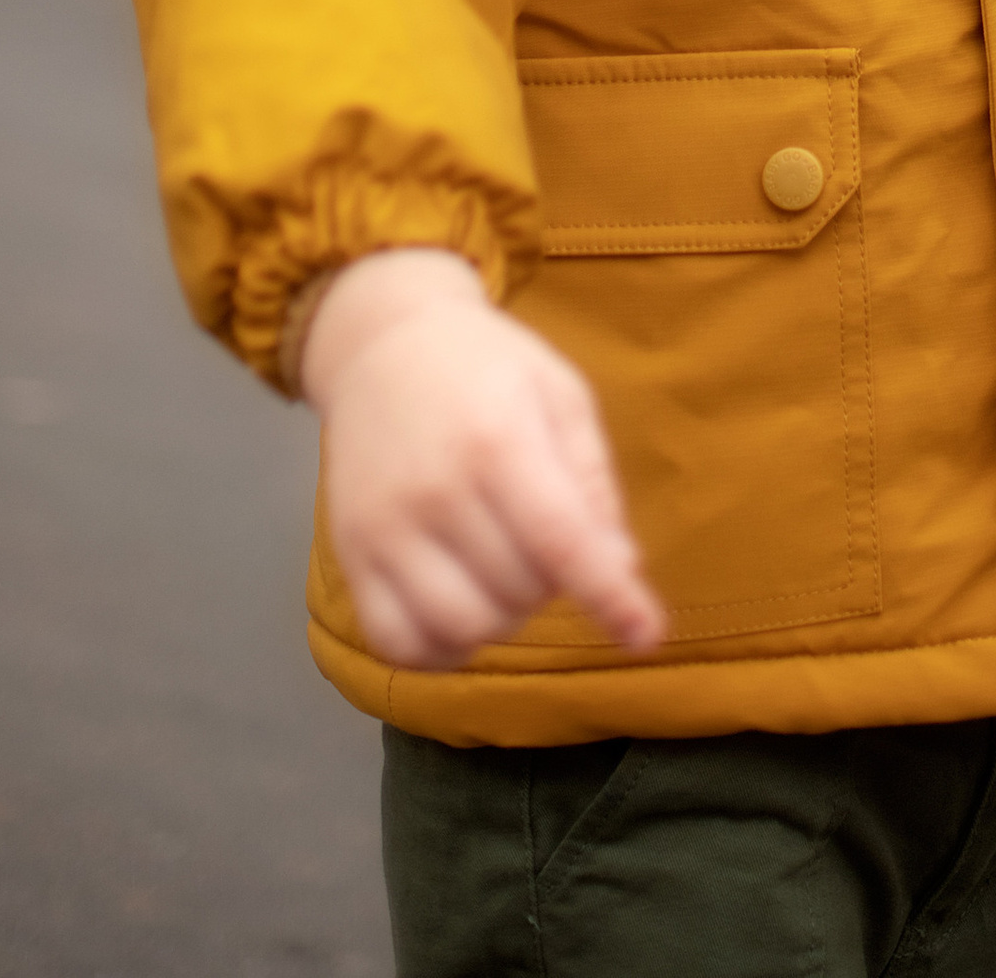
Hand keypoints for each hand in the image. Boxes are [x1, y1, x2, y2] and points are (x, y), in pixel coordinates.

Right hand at [300, 248, 666, 671]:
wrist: (381, 346)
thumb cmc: (487, 369)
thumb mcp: (560, 394)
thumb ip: (593, 481)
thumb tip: (622, 568)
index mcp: (497, 438)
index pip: (560, 539)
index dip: (609, 595)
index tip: (645, 634)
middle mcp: (435, 489)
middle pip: (519, 589)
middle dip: (553, 583)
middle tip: (547, 542)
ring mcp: (383, 528)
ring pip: (464, 627)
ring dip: (505, 619)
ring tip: (507, 572)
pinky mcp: (349, 556)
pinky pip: (397, 643)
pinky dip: (441, 649)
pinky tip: (461, 610)